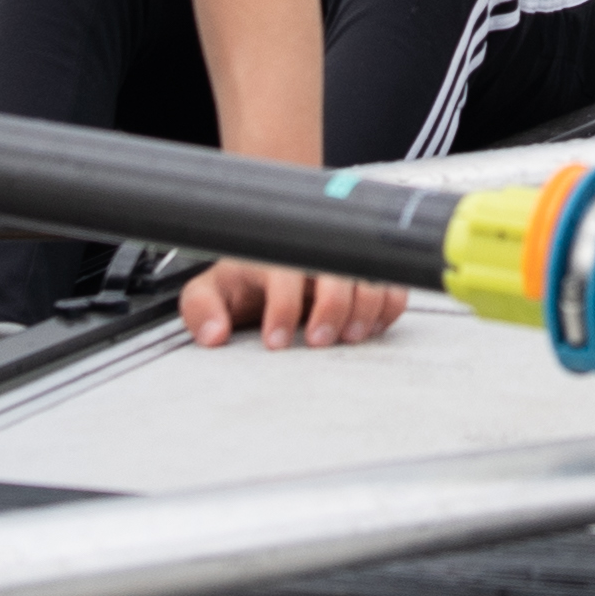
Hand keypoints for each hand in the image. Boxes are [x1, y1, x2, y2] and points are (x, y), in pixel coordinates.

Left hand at [182, 258, 411, 349]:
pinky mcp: (367, 272)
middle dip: (333, 309)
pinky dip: (388, 308)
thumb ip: (202, 310)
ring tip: (350, 338)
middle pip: (337, 270)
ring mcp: (344, 260)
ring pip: (370, 277)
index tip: (275, 343)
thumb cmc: (240, 280)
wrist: (268, 253)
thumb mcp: (208, 292)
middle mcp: (313, 252)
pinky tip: (369, 329)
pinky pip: (392, 286)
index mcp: (273, 253)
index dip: (283, 310)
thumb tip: (214, 335)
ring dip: (367, 310)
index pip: (284, 274)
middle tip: (318, 342)